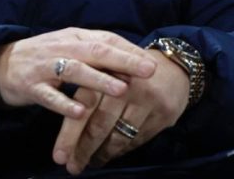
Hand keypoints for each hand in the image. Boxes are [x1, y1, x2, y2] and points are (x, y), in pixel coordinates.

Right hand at [0, 28, 156, 118]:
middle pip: (96, 51)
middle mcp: (62, 48)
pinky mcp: (30, 86)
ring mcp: (45, 66)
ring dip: (99, 80)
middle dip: (124, 60)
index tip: (153, 61)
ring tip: (121, 89)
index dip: (130, 50)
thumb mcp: (71, 48)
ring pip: (75, 71)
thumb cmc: (46, 57)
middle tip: (149, 71)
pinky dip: (64, 103)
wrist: (2, 64)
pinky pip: (49, 96)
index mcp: (75, 37)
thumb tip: (135, 58)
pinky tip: (80, 111)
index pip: (107, 40)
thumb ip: (98, 52)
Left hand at [52, 49, 189, 174]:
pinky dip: (120, 150)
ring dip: (101, 154)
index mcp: (109, 70)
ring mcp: (149, 101)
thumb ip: (88, 91)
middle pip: (100, 125)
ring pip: (119, 137)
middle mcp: (129, 85)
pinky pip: (137, 140)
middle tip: (71, 166)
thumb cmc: (130, 71)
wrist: (174, 66)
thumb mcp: (108, 70)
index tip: (59, 156)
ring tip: (89, 163)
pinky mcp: (164, 114)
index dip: (70, 133)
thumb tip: (65, 129)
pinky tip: (110, 154)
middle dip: (83, 149)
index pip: (84, 106)